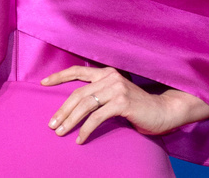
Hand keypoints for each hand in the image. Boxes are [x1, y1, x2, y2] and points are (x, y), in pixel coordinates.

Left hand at [41, 66, 208, 144]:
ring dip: (70, 120)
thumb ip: (101, 93)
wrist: (164, 111)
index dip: (60, 76)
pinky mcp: (122, 102)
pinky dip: (86, 129)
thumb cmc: (139, 106)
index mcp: (107, 72)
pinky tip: (80, 139)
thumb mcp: (117, 94)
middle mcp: (110, 76)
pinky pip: (97, 117)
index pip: (78, 70)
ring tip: (60, 132)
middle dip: (62, 109)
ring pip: (85, 104)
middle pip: (78, 93)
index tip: (44, 83)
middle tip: (52, 124)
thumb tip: (77, 104)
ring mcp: (117, 88)